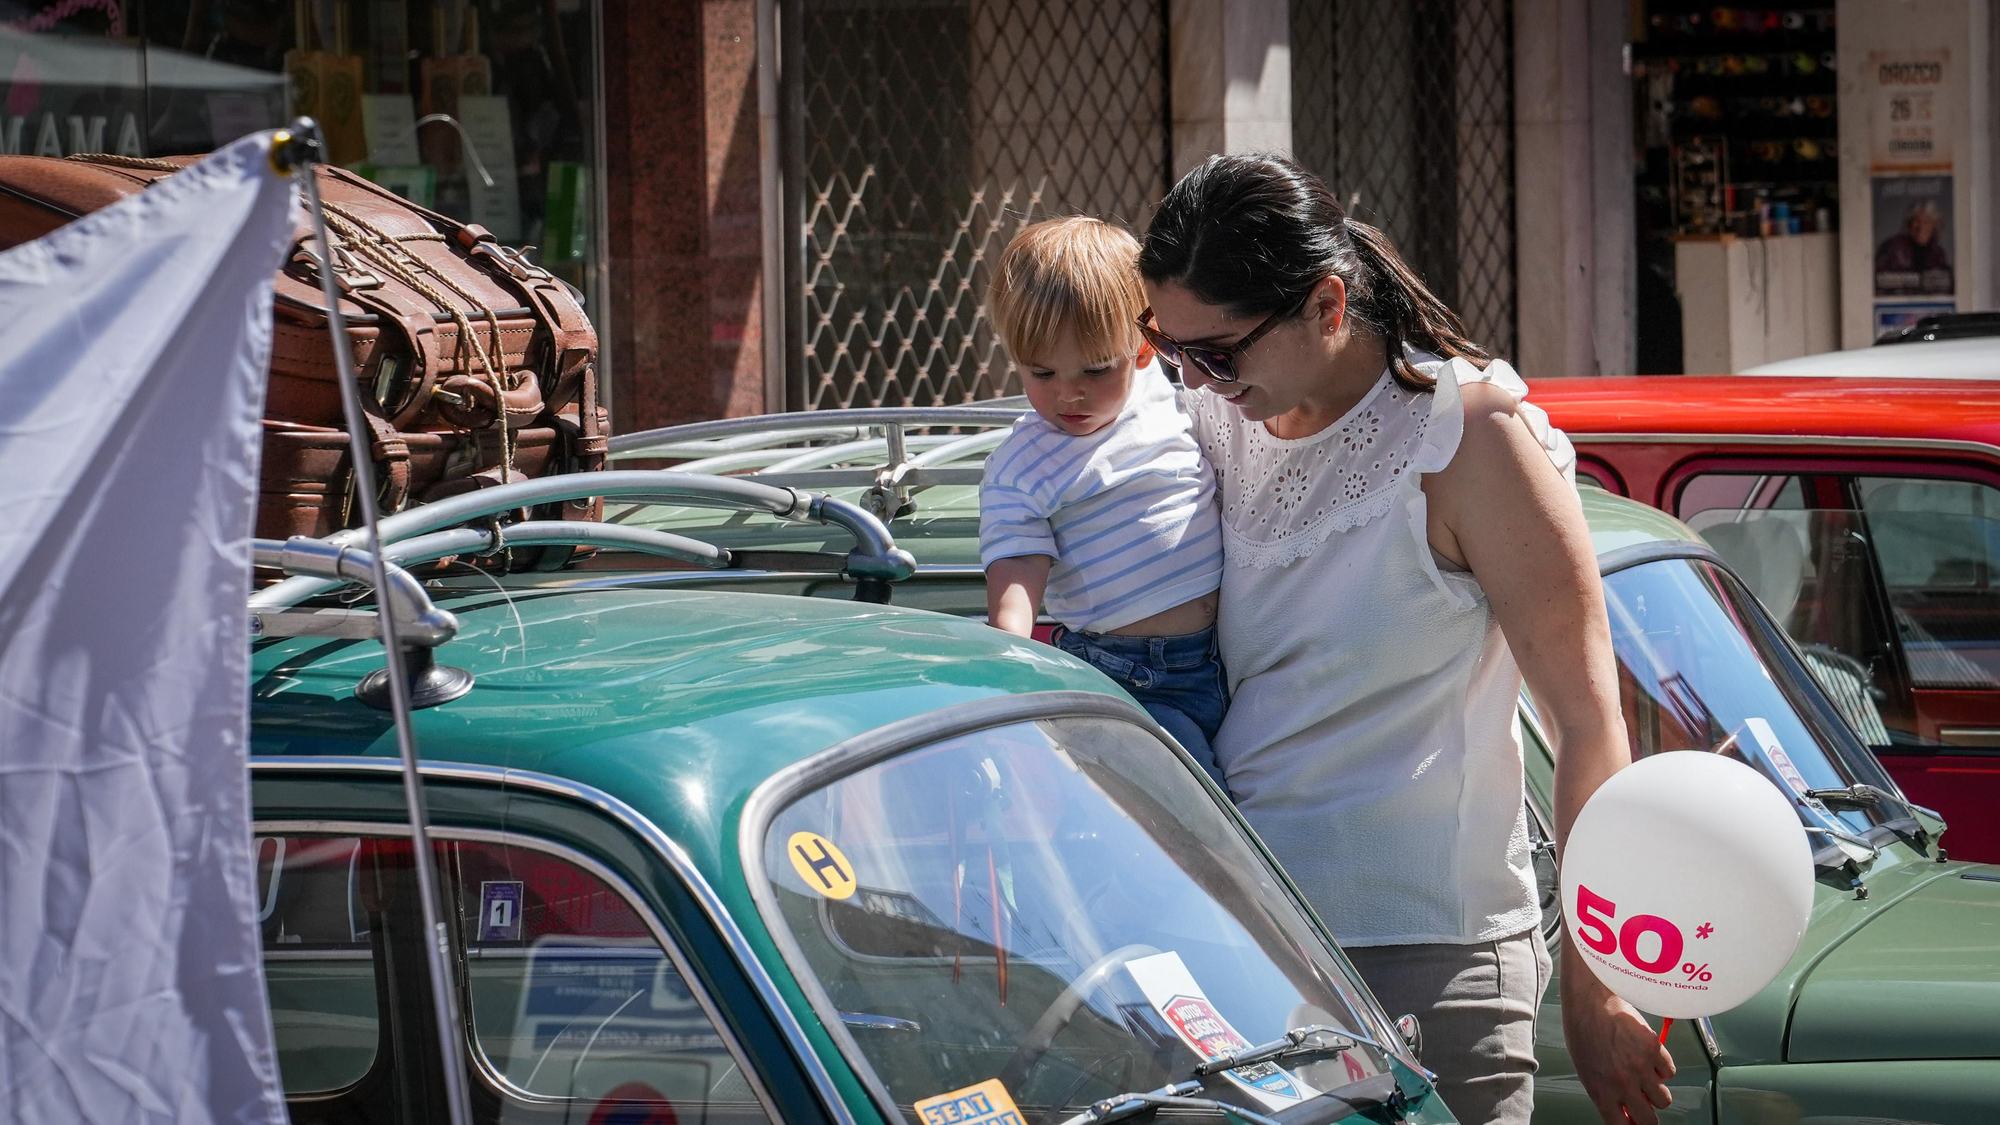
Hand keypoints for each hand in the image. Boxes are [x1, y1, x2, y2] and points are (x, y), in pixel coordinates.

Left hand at [1561, 946, 1674, 1124]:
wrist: (1590, 999)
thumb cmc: (1582, 1030)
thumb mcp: (1586, 1068)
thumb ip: (1605, 1091)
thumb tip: (1622, 1109)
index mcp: (1601, 1091)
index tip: (1634, 1123)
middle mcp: (1623, 1083)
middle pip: (1649, 1120)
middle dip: (1649, 1115)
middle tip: (1646, 1104)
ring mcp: (1640, 1067)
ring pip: (1664, 1099)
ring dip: (1657, 1090)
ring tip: (1645, 1074)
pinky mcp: (1655, 1049)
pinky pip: (1669, 1071)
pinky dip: (1662, 1066)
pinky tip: (1648, 1054)